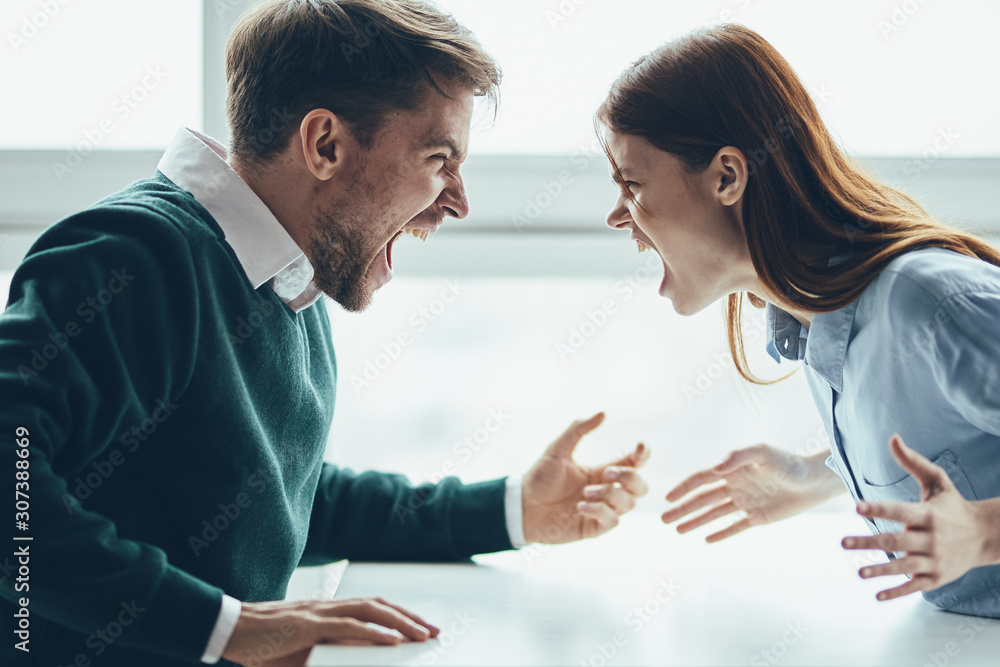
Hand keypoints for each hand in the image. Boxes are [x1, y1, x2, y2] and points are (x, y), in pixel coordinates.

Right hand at [221, 597, 439, 666]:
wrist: (228, 629)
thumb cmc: (261, 644)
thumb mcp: (298, 654)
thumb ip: (324, 655)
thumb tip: (354, 662)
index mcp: (327, 611)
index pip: (372, 607)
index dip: (399, 615)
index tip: (421, 628)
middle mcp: (327, 606)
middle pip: (379, 605)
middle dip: (410, 617)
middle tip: (434, 631)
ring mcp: (319, 613)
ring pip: (370, 610)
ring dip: (400, 622)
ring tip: (422, 635)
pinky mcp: (307, 625)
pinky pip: (347, 626)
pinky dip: (373, 631)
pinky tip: (393, 640)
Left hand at [521, 412, 649, 543]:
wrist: (523, 506)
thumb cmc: (540, 478)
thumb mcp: (558, 449)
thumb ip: (578, 430)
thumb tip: (603, 413)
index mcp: (602, 471)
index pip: (633, 463)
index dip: (643, 455)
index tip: (640, 447)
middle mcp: (607, 491)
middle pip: (640, 486)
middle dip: (630, 478)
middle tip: (607, 473)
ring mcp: (603, 510)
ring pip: (629, 503)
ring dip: (610, 494)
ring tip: (585, 492)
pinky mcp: (595, 527)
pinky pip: (613, 521)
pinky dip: (600, 511)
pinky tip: (580, 506)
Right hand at [662, 444, 843, 541]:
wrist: (815, 481)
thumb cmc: (790, 463)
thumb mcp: (764, 453)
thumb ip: (739, 457)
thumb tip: (715, 468)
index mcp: (732, 469)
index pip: (701, 479)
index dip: (683, 488)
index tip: (668, 498)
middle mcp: (735, 486)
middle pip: (702, 499)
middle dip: (683, 509)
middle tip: (664, 520)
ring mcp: (745, 502)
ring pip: (714, 514)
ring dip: (695, 522)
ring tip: (678, 530)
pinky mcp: (758, 517)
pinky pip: (735, 526)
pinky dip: (721, 533)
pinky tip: (706, 539)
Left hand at [842, 434, 993, 600]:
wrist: (986, 536)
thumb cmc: (953, 505)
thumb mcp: (937, 482)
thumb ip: (912, 462)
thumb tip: (892, 437)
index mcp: (928, 515)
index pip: (900, 511)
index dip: (879, 509)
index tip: (857, 507)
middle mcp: (931, 539)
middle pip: (896, 541)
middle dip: (869, 542)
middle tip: (842, 542)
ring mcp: (934, 560)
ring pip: (904, 567)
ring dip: (880, 570)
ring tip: (858, 571)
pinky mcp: (936, 578)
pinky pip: (915, 586)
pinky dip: (897, 592)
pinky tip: (877, 595)